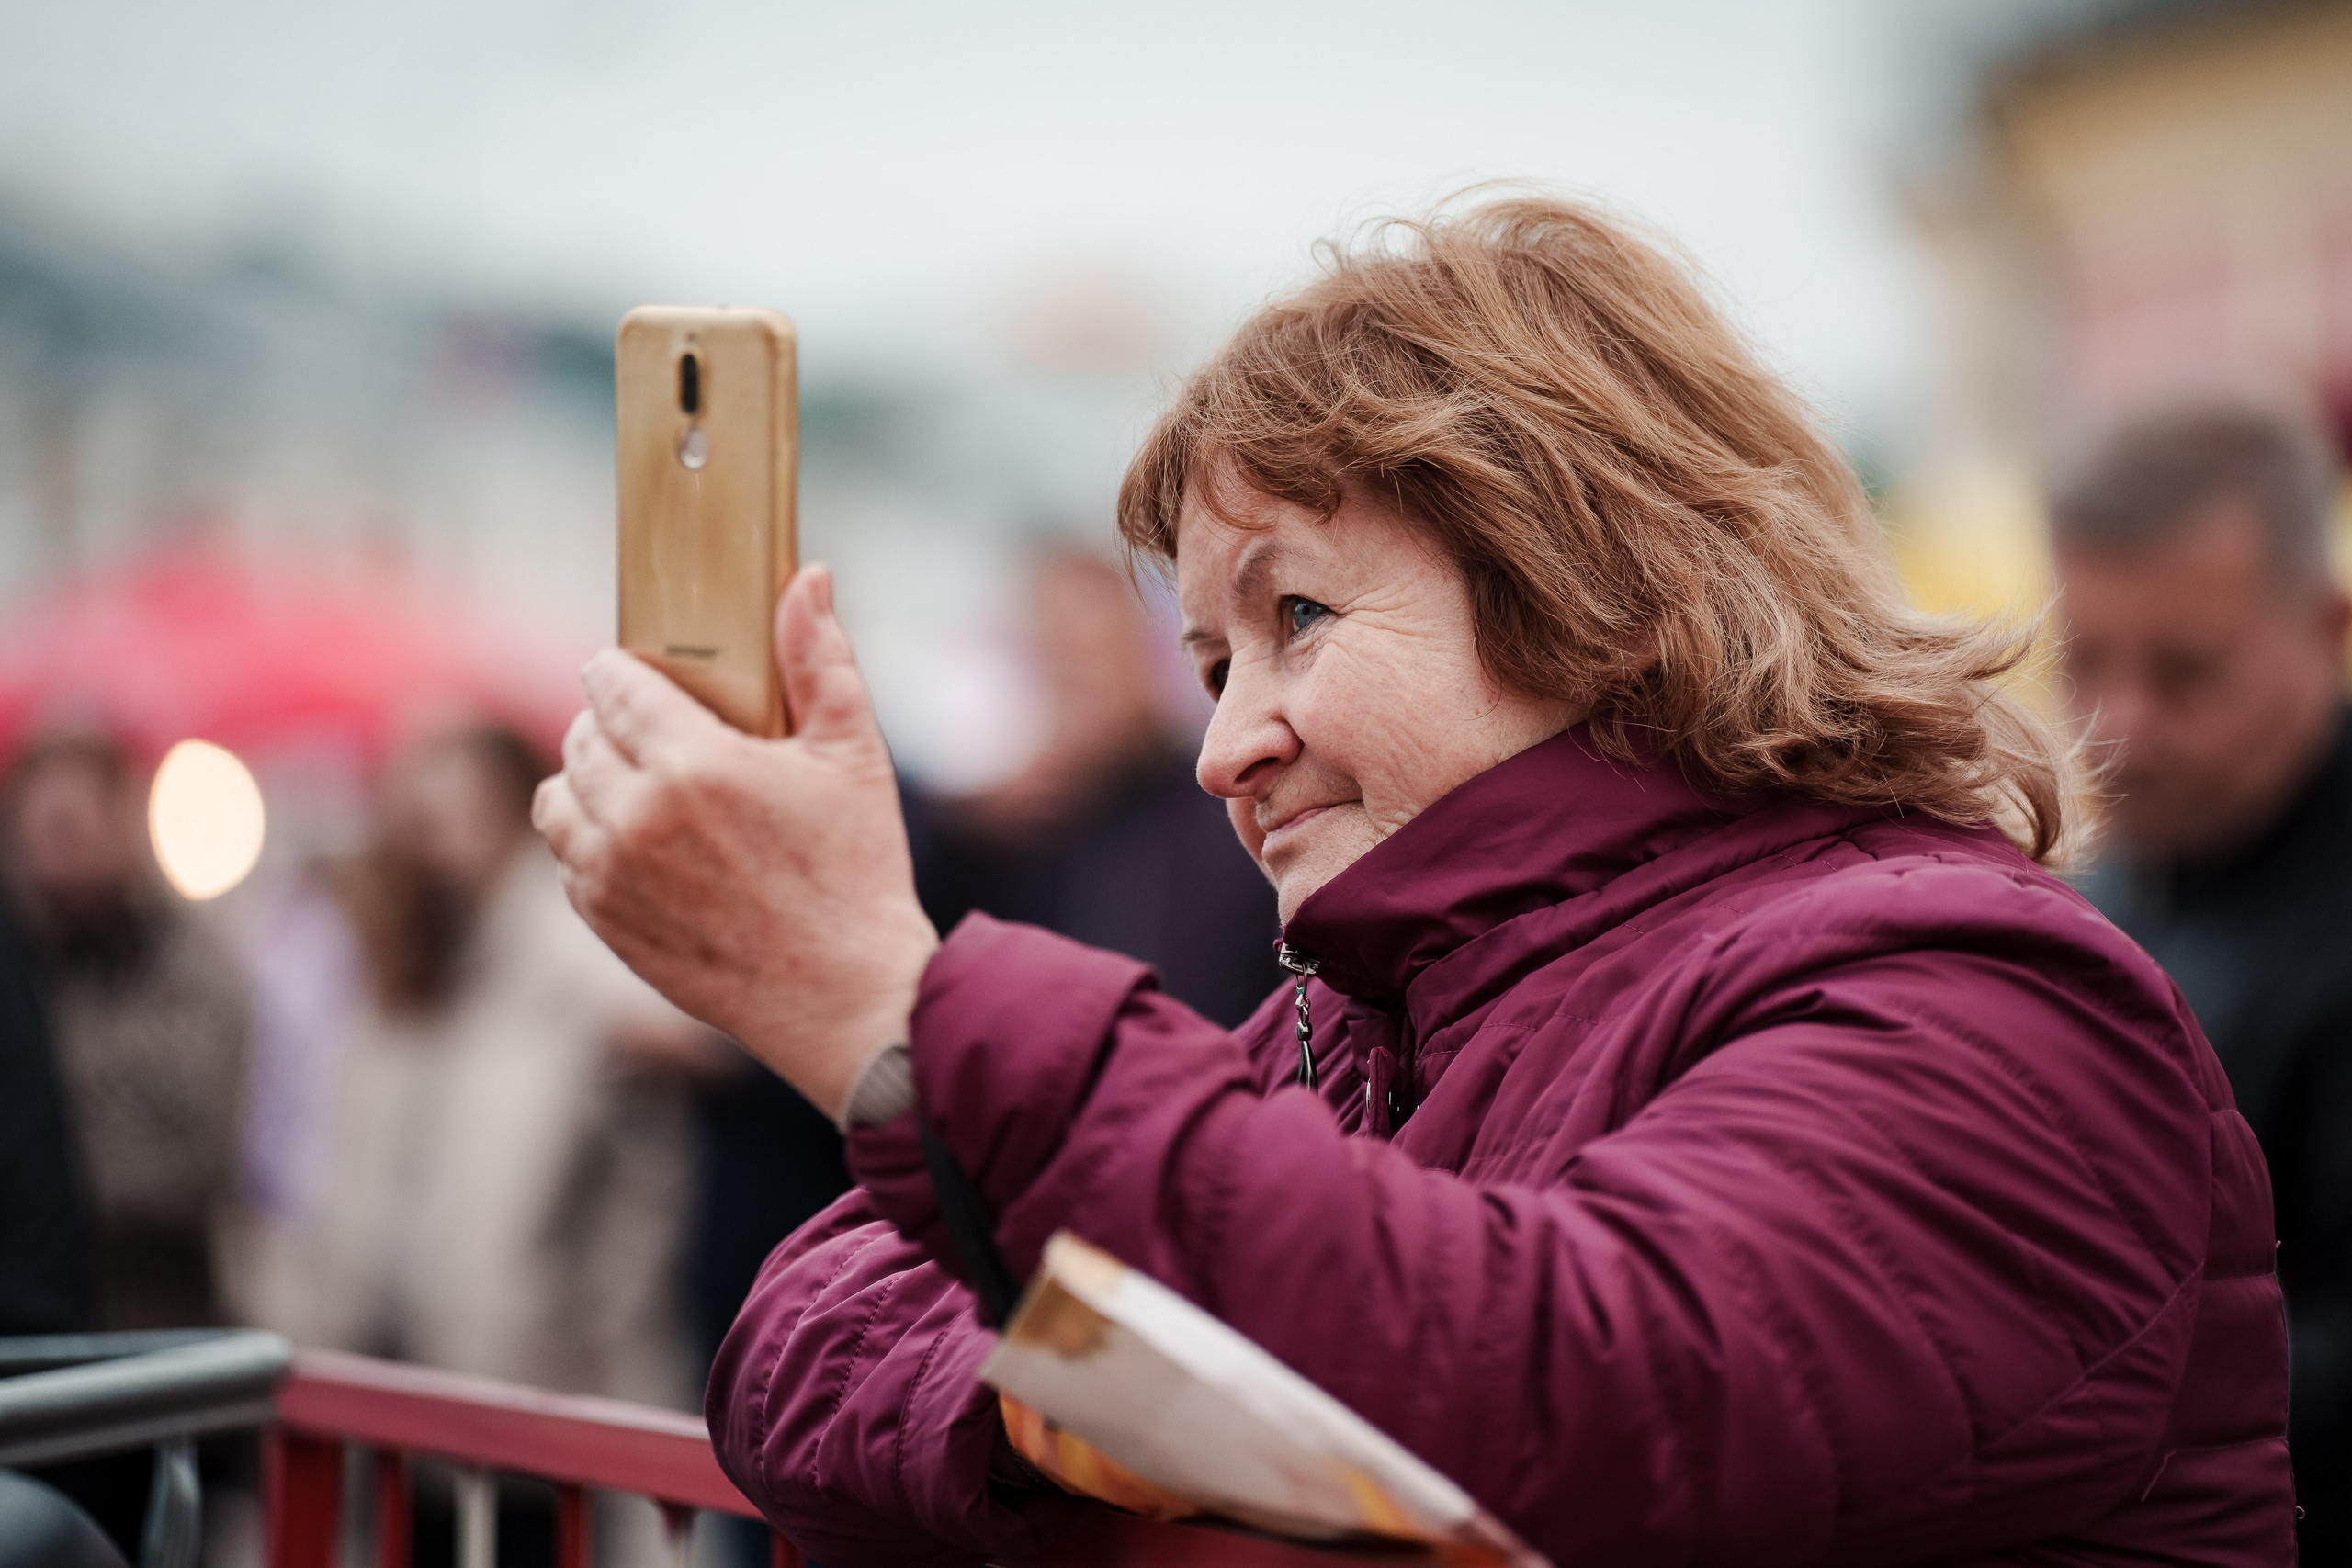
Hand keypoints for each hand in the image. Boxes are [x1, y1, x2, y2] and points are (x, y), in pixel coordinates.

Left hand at [534, 566, 938, 1119]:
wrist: (849, 998)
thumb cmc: (858, 873)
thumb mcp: (853, 755)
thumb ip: (820, 658)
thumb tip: (807, 575)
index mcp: (696, 762)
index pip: (612, 683)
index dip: (622, 670)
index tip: (638, 674)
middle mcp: (638, 815)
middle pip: (579, 735)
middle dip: (611, 724)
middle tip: (654, 733)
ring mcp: (613, 875)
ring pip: (556, 797)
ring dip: (589, 783)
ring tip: (640, 789)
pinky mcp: (606, 924)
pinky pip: (568, 859)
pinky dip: (593, 844)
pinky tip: (645, 847)